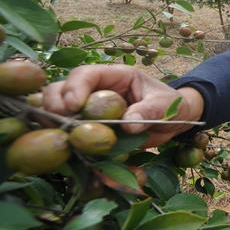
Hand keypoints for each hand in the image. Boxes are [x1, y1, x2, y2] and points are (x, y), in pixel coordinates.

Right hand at [42, 64, 203, 147]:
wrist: (175, 122)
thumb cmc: (171, 106)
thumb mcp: (166, 106)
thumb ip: (149, 111)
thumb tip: (128, 124)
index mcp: (115, 76)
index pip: (85, 74)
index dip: (74, 87)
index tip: (73, 106)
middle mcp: (97, 90)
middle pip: (61, 89)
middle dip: (55, 105)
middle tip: (61, 123)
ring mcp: (90, 110)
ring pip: (59, 110)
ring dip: (54, 123)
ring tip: (61, 138)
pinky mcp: (91, 129)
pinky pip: (73, 135)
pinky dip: (69, 145)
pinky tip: (72, 156)